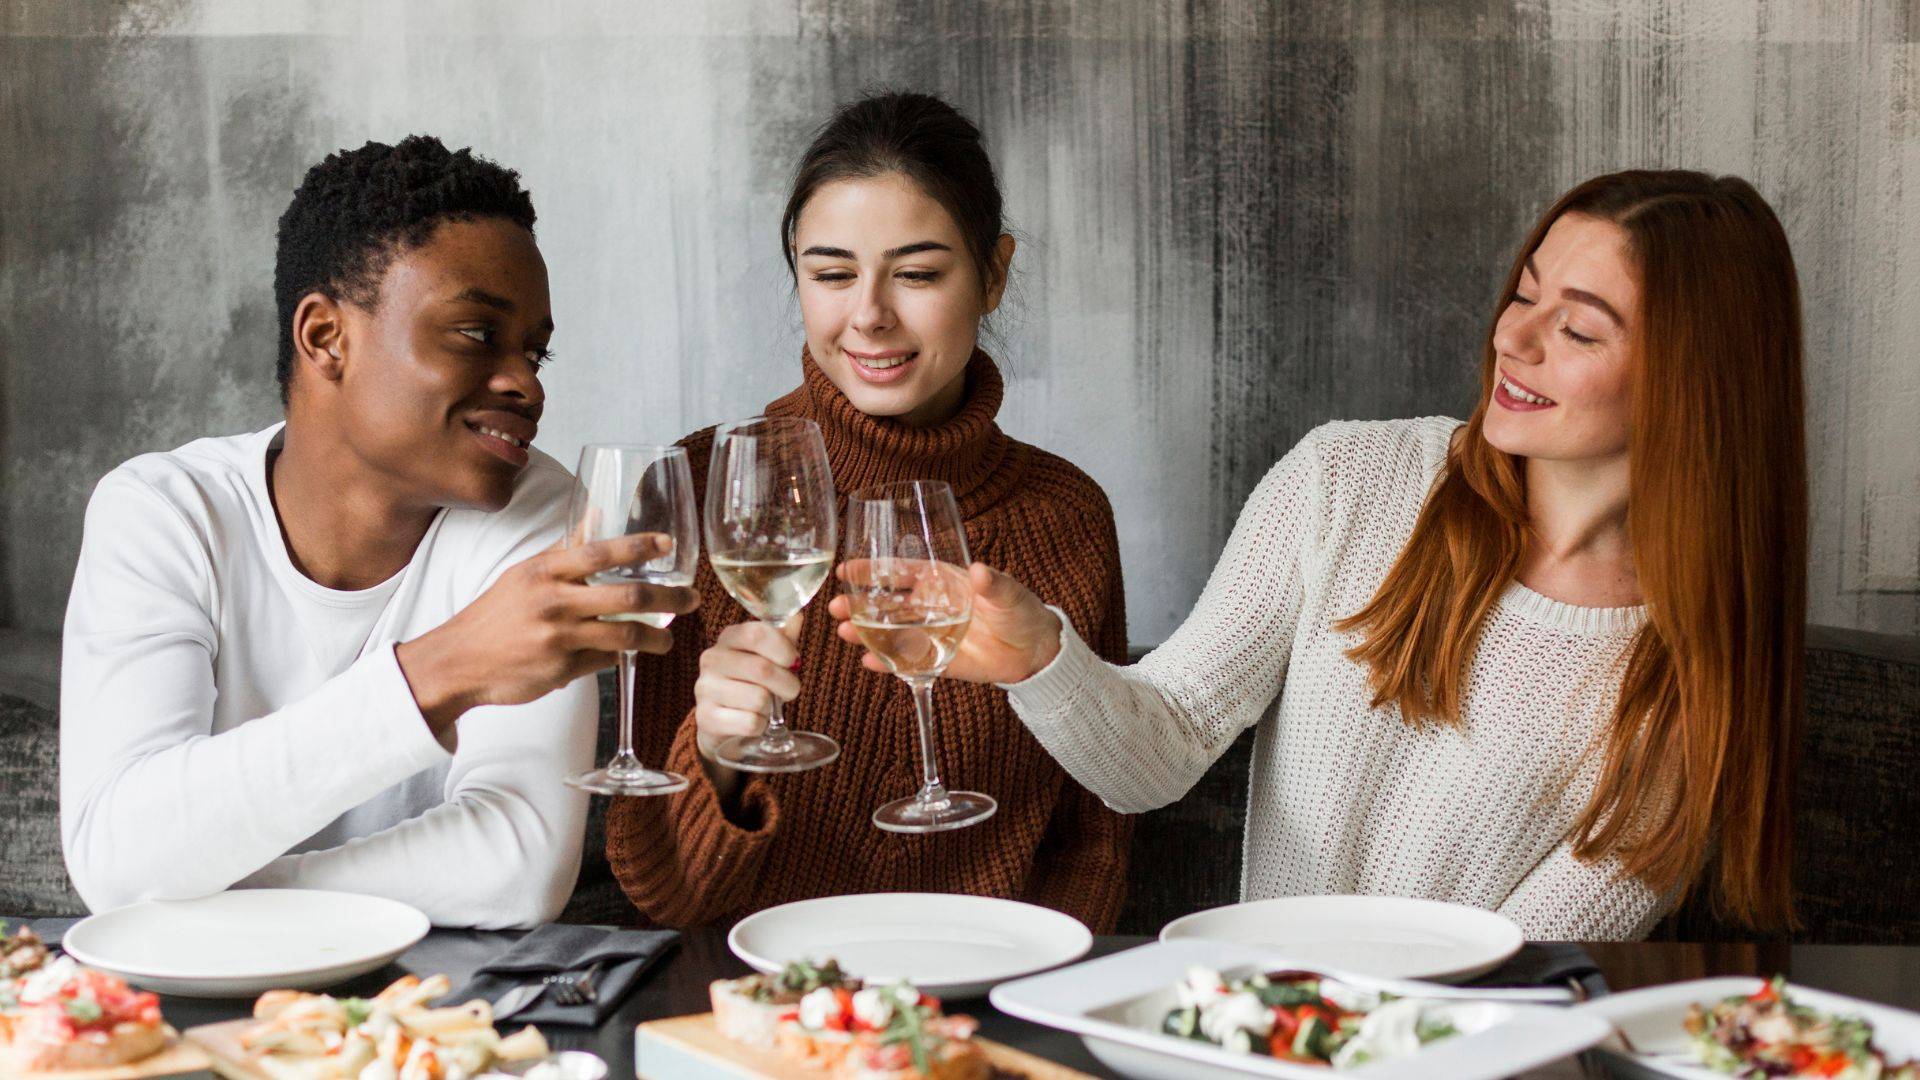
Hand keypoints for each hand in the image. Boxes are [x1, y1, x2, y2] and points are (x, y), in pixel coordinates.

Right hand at [395, 533, 699, 732]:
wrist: (458, 662)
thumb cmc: (497, 614)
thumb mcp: (526, 574)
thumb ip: (565, 549)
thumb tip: (597, 513)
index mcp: (543, 572)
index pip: (598, 552)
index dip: (637, 546)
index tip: (667, 543)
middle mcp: (552, 602)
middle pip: (626, 597)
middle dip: (669, 597)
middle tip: (692, 597)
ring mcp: (558, 638)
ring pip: (624, 636)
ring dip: (656, 637)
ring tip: (669, 639)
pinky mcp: (562, 670)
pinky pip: (605, 661)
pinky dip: (618, 657)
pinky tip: (623, 654)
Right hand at [692, 618, 802, 795]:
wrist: (722, 721)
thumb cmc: (751, 682)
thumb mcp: (768, 657)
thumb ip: (782, 637)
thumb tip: (796, 617)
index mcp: (728, 638)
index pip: (757, 633)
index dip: (783, 648)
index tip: (794, 661)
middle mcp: (711, 659)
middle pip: (762, 669)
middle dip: (787, 684)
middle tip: (789, 690)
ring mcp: (705, 688)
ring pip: (759, 699)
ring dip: (772, 708)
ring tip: (765, 706)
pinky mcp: (706, 718)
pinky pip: (750, 723)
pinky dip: (761, 726)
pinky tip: (753, 721)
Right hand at [828, 563, 1061, 684]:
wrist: (1034, 651)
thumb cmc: (1021, 611)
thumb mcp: (1009, 593)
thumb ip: (993, 583)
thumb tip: (980, 570)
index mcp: (941, 580)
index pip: (900, 571)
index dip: (872, 569)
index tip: (846, 569)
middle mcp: (928, 605)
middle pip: (886, 603)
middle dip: (859, 604)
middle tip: (835, 607)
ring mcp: (929, 633)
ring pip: (890, 632)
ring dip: (866, 632)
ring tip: (845, 633)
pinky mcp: (936, 660)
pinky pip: (906, 661)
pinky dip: (887, 663)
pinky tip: (868, 662)